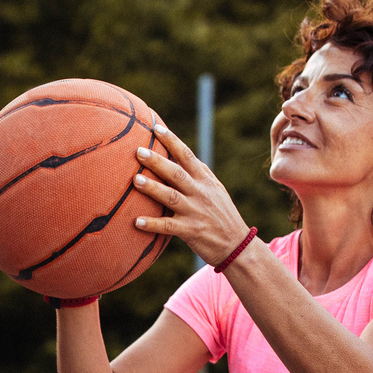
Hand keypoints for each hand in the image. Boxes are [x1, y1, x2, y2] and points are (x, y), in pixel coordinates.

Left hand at [132, 126, 253, 266]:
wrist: (237, 244)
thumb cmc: (221, 214)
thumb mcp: (214, 189)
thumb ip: (197, 174)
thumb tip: (177, 154)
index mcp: (205, 180)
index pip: (187, 155)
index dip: (171, 141)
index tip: (155, 128)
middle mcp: (200, 192)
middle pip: (176, 173)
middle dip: (157, 161)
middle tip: (139, 151)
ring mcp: (195, 211)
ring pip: (171, 196)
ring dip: (152, 188)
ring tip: (135, 179)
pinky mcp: (191, 231)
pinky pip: (168, 226)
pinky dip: (152, 224)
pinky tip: (137, 222)